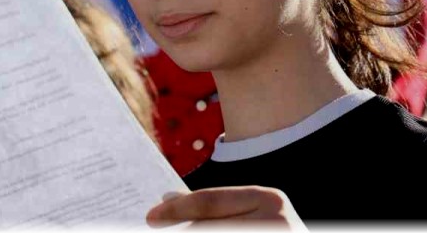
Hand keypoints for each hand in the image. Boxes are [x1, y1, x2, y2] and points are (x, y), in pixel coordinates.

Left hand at [146, 187, 304, 228]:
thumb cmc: (273, 230)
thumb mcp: (252, 217)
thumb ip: (215, 209)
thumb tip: (167, 198)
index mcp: (270, 199)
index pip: (211, 201)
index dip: (177, 209)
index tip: (150, 217)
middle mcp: (276, 221)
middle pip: (208, 228)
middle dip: (181, 232)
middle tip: (156, 225)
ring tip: (176, 232)